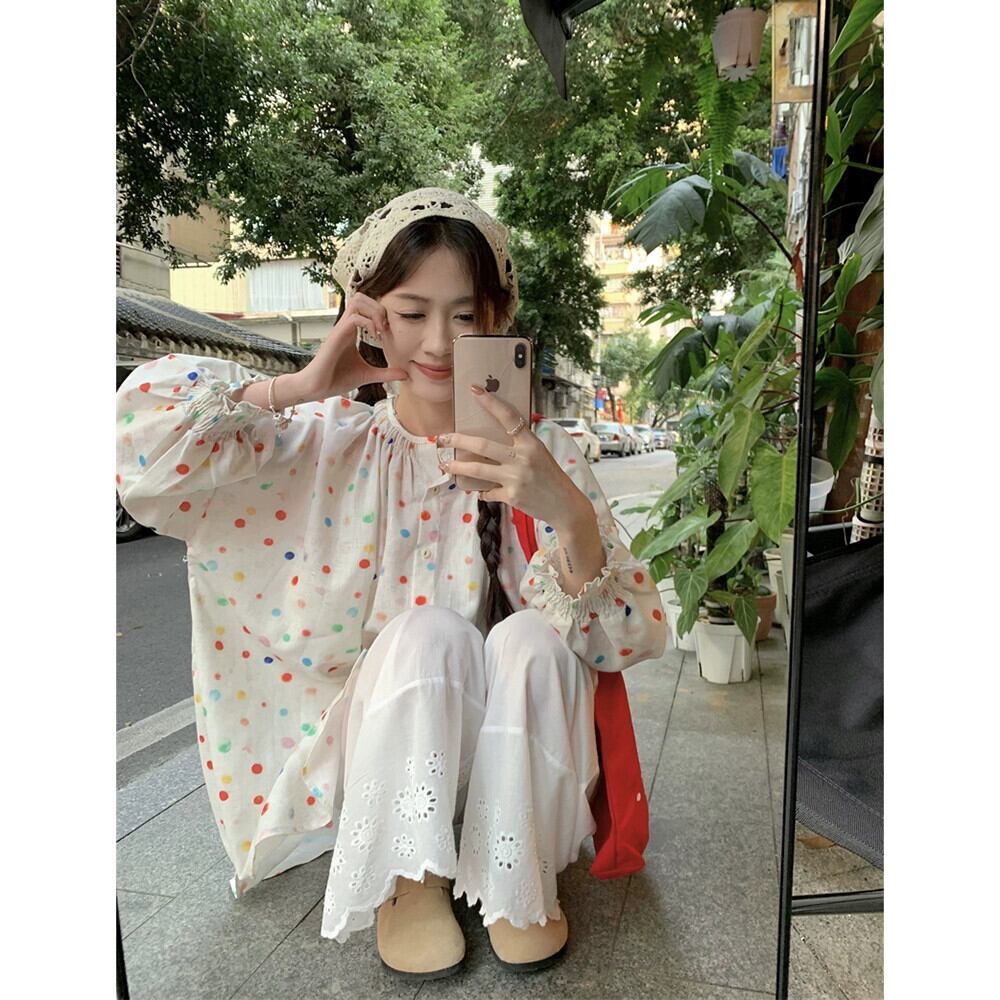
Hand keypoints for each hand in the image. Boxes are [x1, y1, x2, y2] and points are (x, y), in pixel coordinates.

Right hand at [298, 292, 409, 401]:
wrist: (316, 388)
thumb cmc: (336, 379)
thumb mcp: (368, 375)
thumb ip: (386, 373)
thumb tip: (405, 375)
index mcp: (351, 330)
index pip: (365, 306)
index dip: (380, 311)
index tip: (389, 330)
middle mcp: (345, 326)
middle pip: (361, 297)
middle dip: (378, 306)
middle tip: (386, 327)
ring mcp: (340, 329)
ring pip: (357, 301)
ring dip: (374, 311)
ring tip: (381, 330)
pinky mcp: (336, 337)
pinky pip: (354, 318)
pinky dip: (368, 323)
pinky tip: (375, 337)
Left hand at [436, 384, 590, 530]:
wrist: (565, 504)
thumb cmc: (551, 476)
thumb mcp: (540, 454)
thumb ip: (519, 445)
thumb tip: (492, 439)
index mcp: (530, 443)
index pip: (508, 416)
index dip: (490, 402)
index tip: (475, 390)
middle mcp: (522, 458)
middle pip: (482, 445)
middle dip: (457, 440)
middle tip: (441, 438)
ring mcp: (515, 478)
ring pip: (477, 469)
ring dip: (457, 466)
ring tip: (445, 464)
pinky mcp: (511, 496)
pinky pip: (487, 492)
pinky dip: (481, 491)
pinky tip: (478, 491)